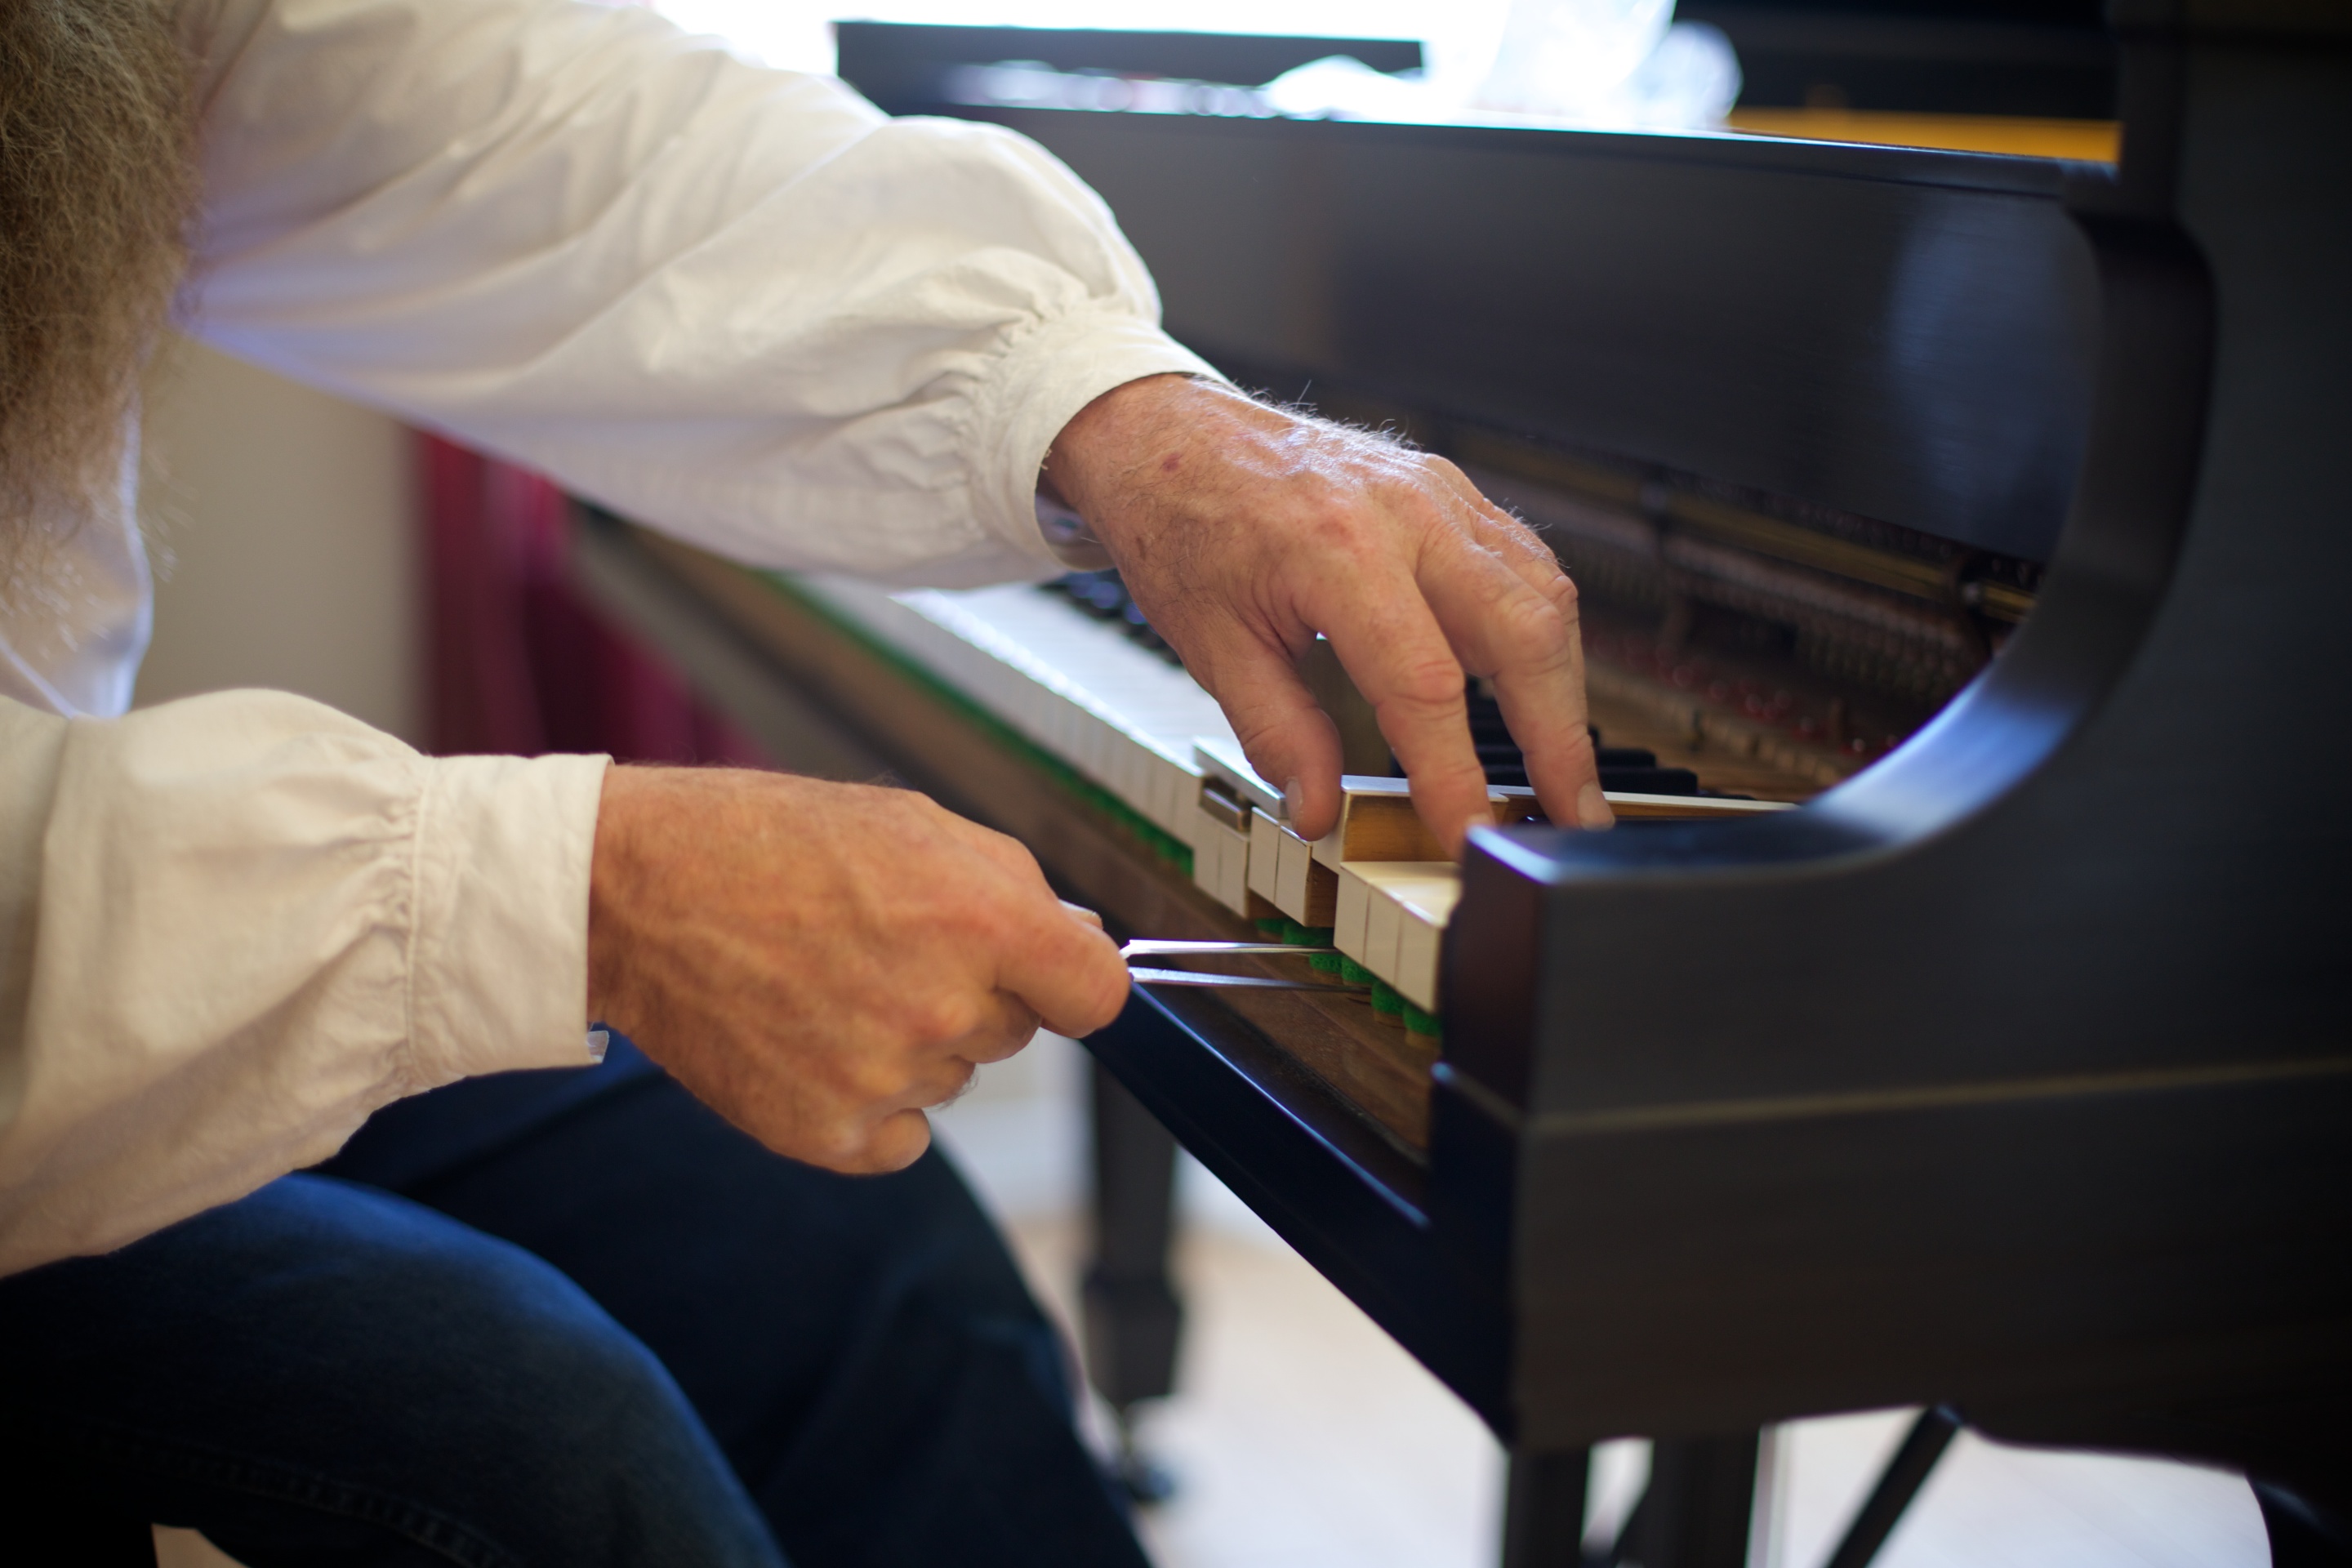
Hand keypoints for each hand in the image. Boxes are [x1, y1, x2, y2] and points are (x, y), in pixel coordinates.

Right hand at [586, 766, 1128, 1172]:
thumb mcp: (911, 824)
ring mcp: (886, 1080)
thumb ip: (1012, 885)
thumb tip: (1082, 941)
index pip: (1099, 994)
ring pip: (950, 1077)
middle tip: (881, 945)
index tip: (1050, 976)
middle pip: (1017, 1032)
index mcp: (980, 919)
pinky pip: (901, 1138)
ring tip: (826, 981)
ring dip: (911, 1043)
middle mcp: (944, 1008)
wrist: (634, 894)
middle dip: (973, 992)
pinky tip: (813, 1042)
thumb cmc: (766, 843)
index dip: (1074, 980)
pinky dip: (870, 1106)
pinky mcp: (827, 1135)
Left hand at [1043, 375, 1610, 854]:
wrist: (1171, 435)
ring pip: (1543, 594)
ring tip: (1565, 767)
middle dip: (1560, 737)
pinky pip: (1524, 562)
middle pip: (1524, 631)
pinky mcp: (1450, 489)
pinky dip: (1543, 631)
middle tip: (1573, 815)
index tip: (1470, 833)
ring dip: (1564, 687)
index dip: (1455, 771)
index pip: (1423, 684)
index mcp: (1337, 550)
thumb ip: (1278, 733)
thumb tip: (1318, 811)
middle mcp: (1405, 513)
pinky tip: (1538, 686)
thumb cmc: (1183, 525)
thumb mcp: (1212, 645)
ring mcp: (1437, 493)